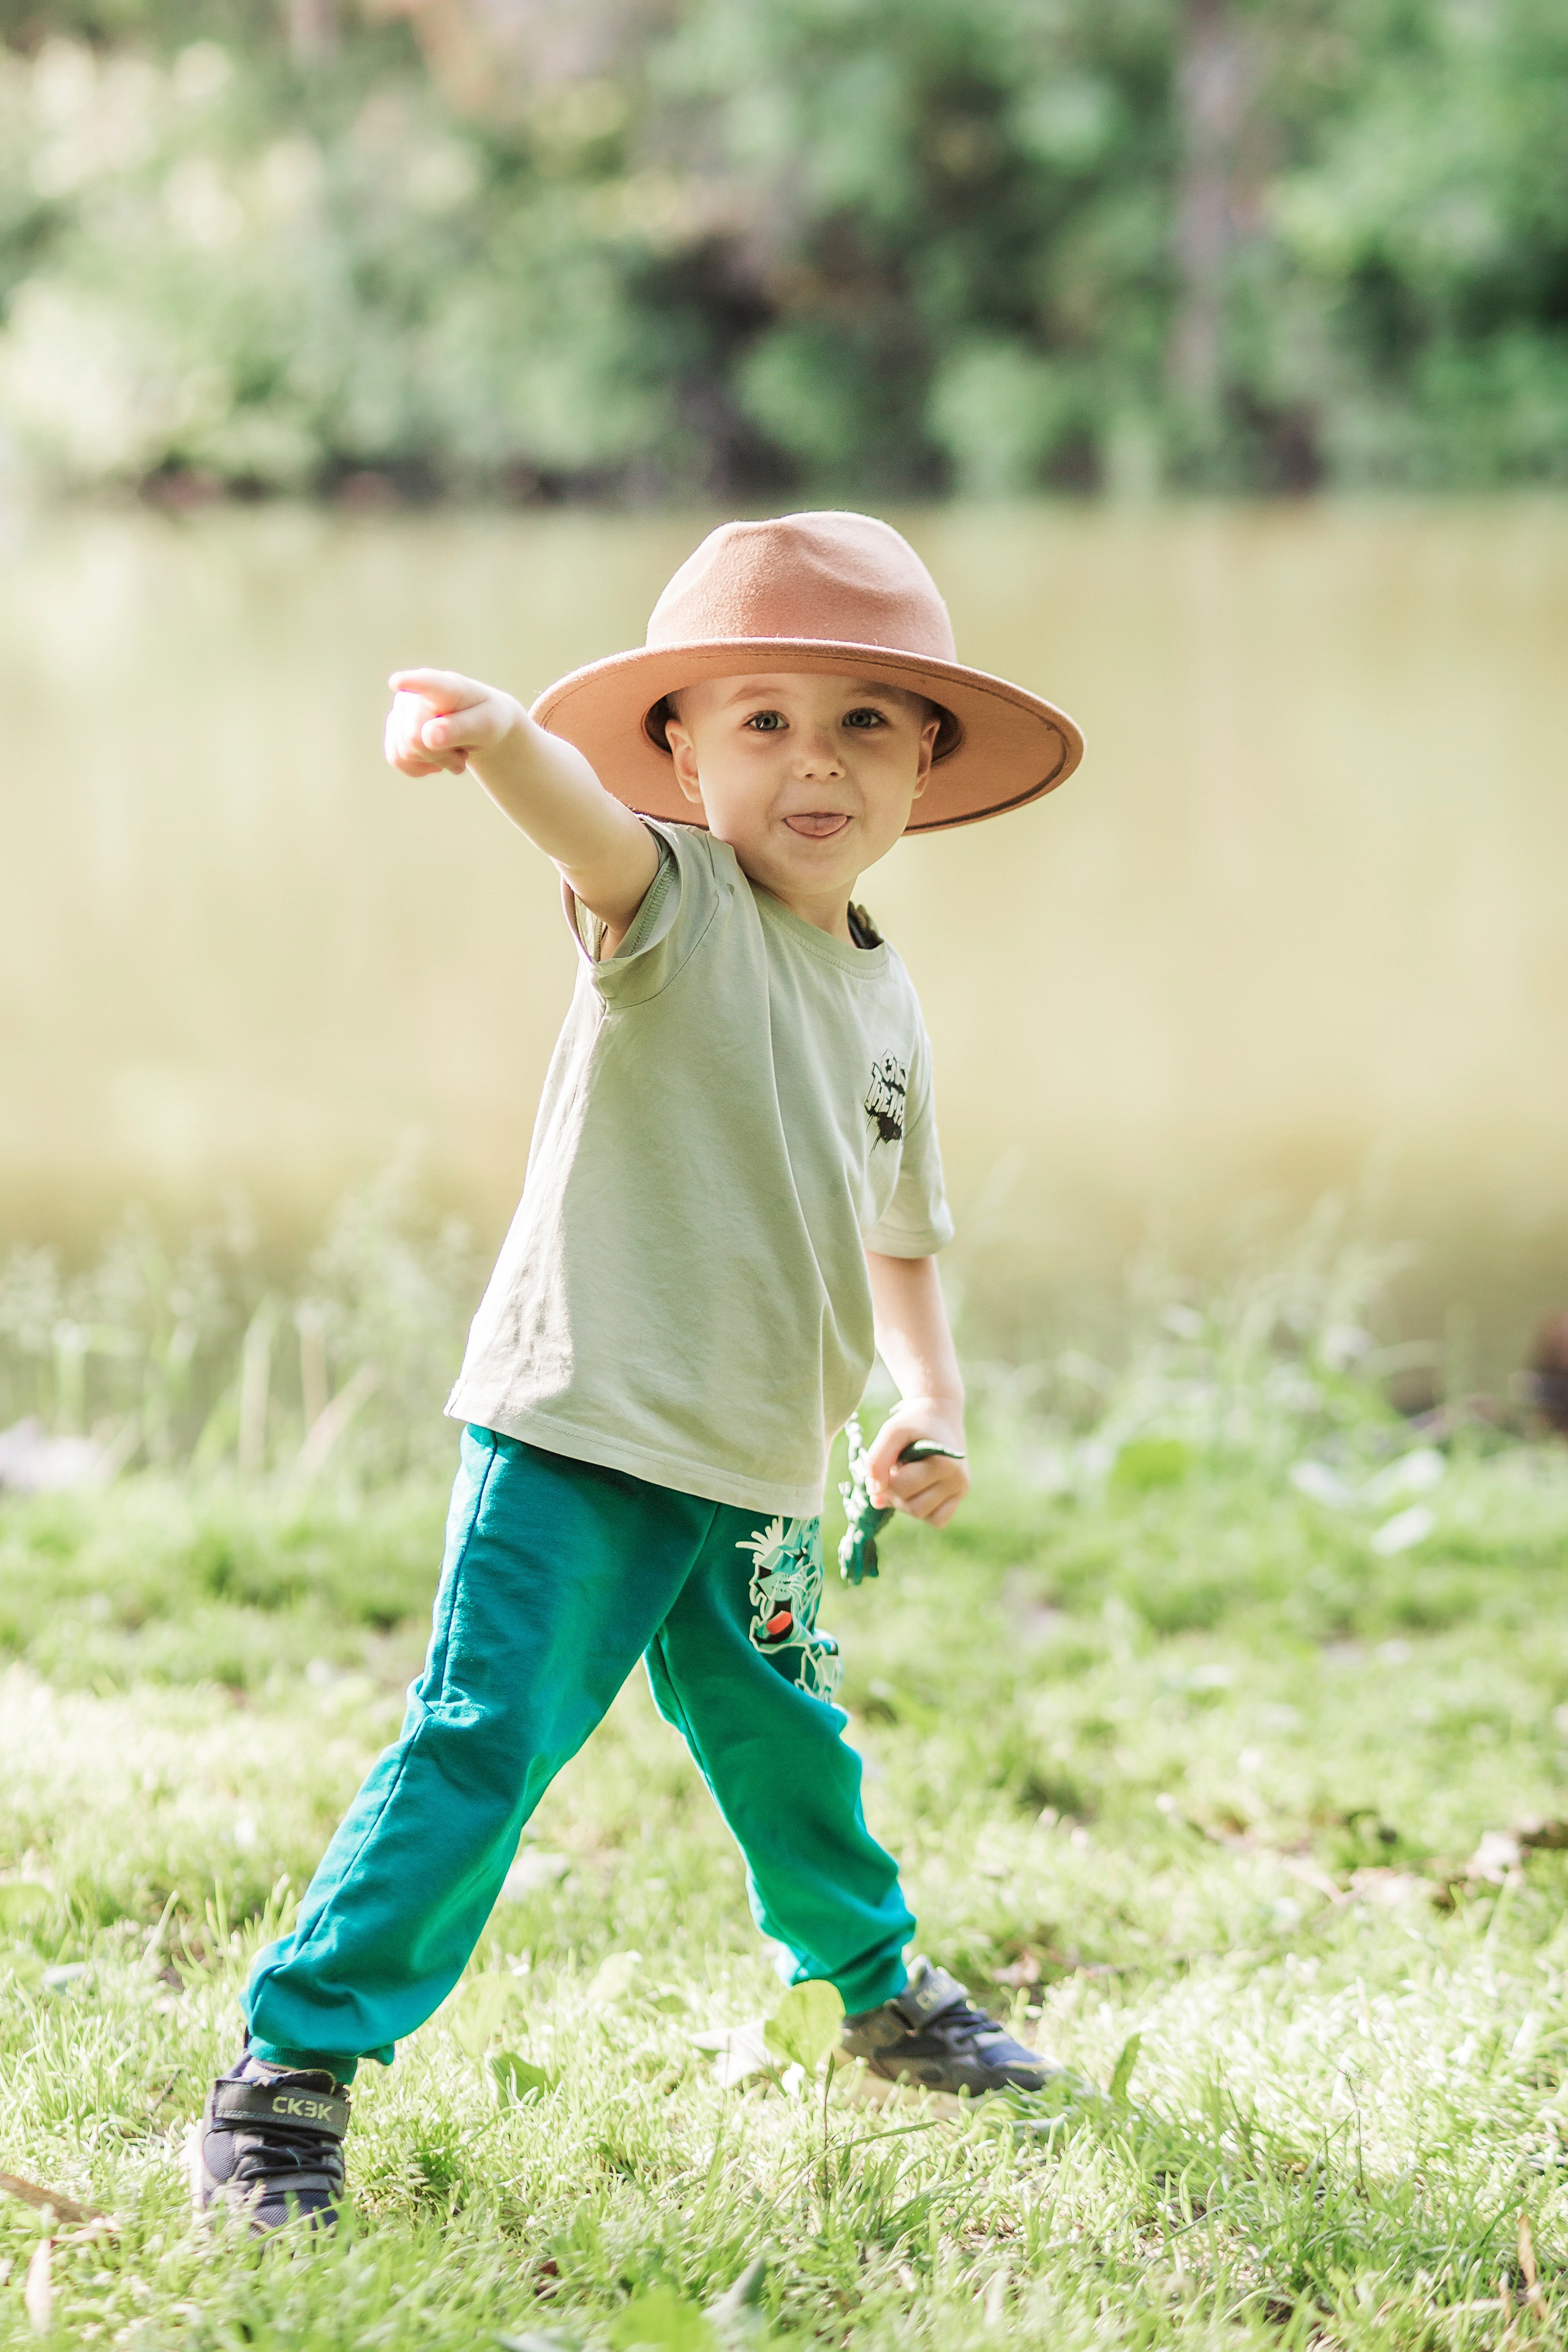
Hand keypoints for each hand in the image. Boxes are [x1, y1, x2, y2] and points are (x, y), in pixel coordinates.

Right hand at [384, 667, 524, 777]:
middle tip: (463, 753)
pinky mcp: (393, 730)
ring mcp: (399, 711)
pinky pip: (396, 759)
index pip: (426, 683)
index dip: (410, 682)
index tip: (398, 682)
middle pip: (413, 739)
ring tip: (453, 753)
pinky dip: (419, 768)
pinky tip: (436, 760)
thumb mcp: (486, 726)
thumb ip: (460, 729)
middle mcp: (414, 694)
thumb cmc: (485, 720)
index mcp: (444, 686)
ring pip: (404, 753)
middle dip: (440, 755)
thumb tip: (427, 736)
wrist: (477, 727)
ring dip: (434, 762)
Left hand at [865, 1397, 968, 1528]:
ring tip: (906, 1479)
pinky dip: (922, 1510)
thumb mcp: (891, 1431)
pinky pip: (938, 1519)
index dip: (886, 1481)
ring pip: (925, 1516)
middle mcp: (958, 1479)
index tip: (888, 1464)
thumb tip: (875, 1493)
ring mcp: (961, 1489)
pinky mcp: (959, 1495)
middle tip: (895, 1472)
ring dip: (906, 1503)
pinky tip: (917, 1490)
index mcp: (944, 1462)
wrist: (938, 1414)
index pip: (903, 1489)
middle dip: (896, 1495)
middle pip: (915, 1508)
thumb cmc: (912, 1423)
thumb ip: (877, 1460)